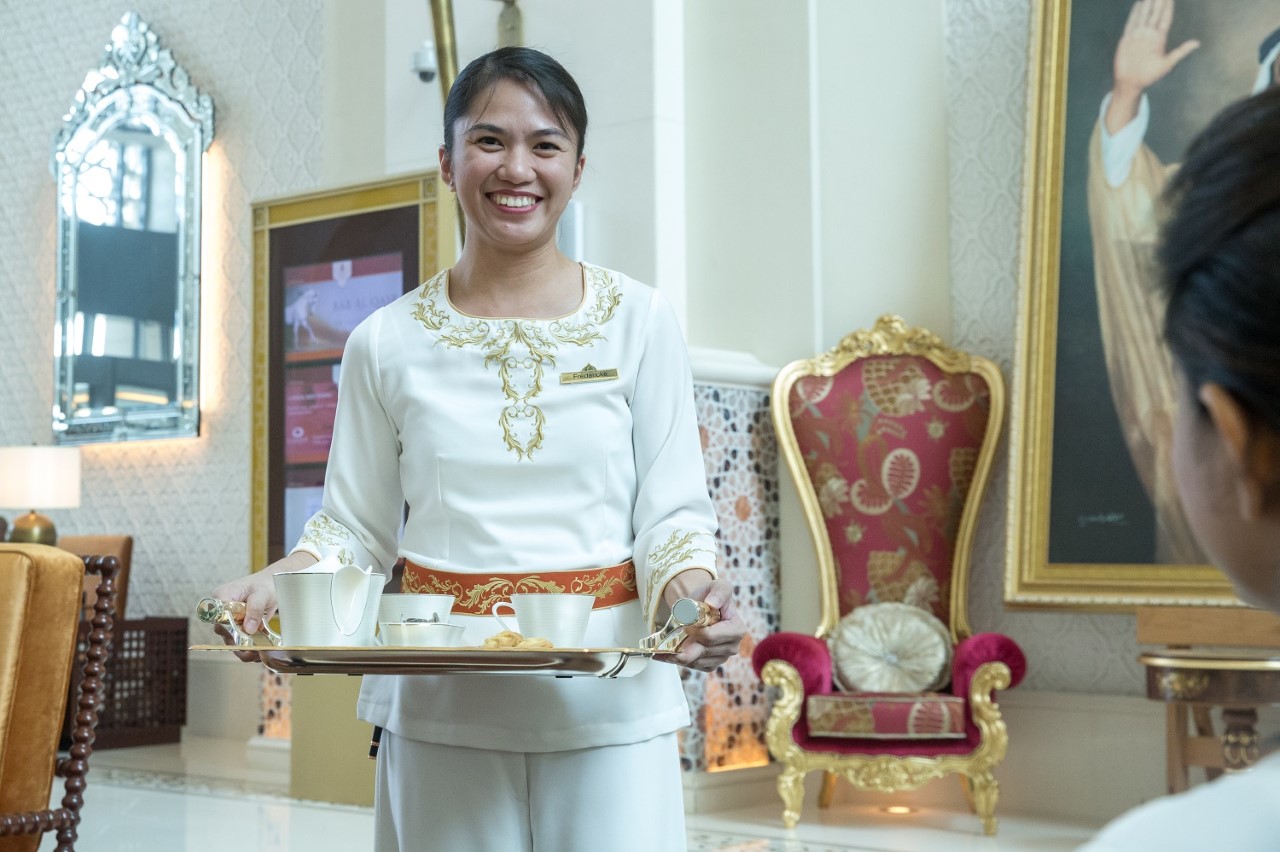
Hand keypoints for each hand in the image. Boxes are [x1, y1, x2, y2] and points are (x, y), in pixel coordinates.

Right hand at [208, 551, 314, 660]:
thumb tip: (248, 629)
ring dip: (243, 648)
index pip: (216, 616)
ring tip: (257, 654)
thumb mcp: (261, 594)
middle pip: (223, 631)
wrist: (277, 582)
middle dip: (237, 643)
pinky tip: (258, 652)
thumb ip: (254, 609)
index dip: (226, 628)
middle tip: (251, 650)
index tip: (239, 637)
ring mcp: (231, 619)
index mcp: (222, 597)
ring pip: (231, 639)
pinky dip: (249, 647)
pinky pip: (241, 640)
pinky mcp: (240, 627)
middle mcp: (223, 610)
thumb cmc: (266, 583)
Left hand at [658, 573, 745, 672]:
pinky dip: (678, 661)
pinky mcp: (710, 664)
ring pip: (695, 661)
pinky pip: (693, 666)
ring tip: (659, 652)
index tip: (682, 626)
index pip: (710, 637)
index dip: (694, 632)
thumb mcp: (717, 586)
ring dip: (676, 657)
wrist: (703, 605)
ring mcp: (721, 658)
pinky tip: (666, 655)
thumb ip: (719, 591)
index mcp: (736, 629)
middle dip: (682, 648)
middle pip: (701, 652)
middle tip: (662, 647)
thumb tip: (712, 603)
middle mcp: (731, 647)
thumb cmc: (710, 596)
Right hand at [1107, 0, 1198, 130]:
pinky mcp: (1127, 40)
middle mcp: (1149, 35)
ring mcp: (1138, 36)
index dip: (1168, 7)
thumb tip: (1197, 43)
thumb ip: (1180, 52)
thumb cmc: (1149, 76)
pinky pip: (1131, 23)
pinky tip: (1138, 4)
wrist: (1131, 83)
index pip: (1165, 19)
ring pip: (1143, 16)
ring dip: (1147, 4)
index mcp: (1160, 39)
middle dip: (1158, 2)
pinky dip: (1134, 13)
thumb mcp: (1167, 64)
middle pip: (1155, 14)